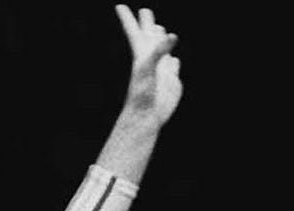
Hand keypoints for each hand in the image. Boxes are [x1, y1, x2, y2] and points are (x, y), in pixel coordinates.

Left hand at [116, 5, 181, 123]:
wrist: (148, 116)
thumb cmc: (143, 93)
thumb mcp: (147, 67)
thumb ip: (158, 50)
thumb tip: (172, 36)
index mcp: (141, 53)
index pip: (133, 31)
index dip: (127, 18)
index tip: (119, 6)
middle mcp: (152, 59)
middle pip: (149, 36)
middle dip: (147, 22)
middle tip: (145, 10)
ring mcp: (162, 69)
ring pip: (163, 49)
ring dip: (162, 40)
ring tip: (160, 30)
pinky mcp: (172, 79)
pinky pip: (174, 66)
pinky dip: (174, 62)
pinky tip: (174, 60)